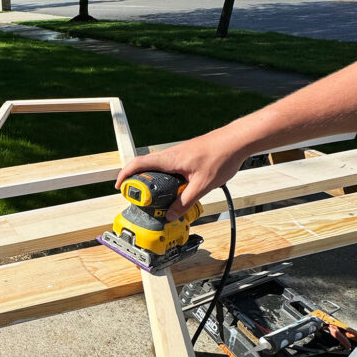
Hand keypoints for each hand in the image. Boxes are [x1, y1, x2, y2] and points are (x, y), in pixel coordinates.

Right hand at [114, 131, 247, 219]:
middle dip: (138, 182)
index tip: (120, 186)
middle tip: (139, 198)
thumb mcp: (202, 186)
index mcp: (169, 159)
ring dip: (154, 181)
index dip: (125, 174)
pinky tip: (177, 189)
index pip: (138, 164)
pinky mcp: (187, 156)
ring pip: (159, 167)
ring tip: (157, 198)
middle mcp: (171, 154)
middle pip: (145, 166)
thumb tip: (170, 214)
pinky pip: (170, 167)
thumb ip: (185, 202)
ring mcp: (179, 154)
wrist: (237, 141)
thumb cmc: (221, 156)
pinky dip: (167, 178)